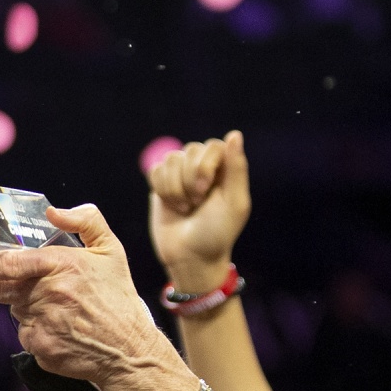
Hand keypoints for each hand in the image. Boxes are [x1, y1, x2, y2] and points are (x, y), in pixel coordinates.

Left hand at [0, 204, 174, 387]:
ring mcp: (42, 322)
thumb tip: (53, 211)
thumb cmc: (118, 299)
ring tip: (62, 314)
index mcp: (62, 265)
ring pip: (16, 311)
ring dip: (27, 310)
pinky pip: (27, 335)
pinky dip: (38, 332)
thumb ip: (87, 222)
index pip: (7, 264)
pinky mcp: (39, 347)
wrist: (130, 351)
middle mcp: (48, 292)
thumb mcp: (111, 252)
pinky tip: (63, 333)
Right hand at [147, 131, 248, 293]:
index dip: (204, 166)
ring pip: (170, 159)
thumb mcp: (234, 202)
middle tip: (196, 204)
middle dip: (189, 180)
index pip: (213, 146)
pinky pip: (154, 170)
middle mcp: (204, 168)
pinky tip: (171, 205)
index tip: (205, 191)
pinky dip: (161, 189)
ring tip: (185, 208)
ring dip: (175, 188)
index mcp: (226, 170)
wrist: (190, 256)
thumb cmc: (217, 233)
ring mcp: (181, 175)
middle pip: (189, 150)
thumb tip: (234, 134)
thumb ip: (236, 168)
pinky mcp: (161, 185)